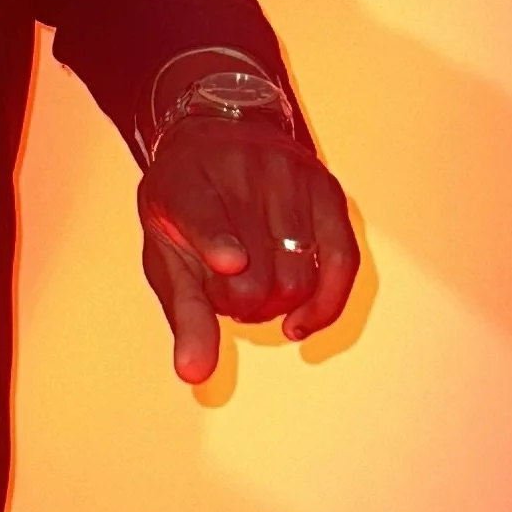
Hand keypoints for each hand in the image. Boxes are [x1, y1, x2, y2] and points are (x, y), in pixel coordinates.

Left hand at [139, 120, 359, 384]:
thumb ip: (186, 313)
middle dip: (241, 306)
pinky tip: (301, 324)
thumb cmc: (187, 209)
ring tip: (255, 288)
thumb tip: (194, 375)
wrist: (219, 136)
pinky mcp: (327, 188)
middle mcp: (240, 171)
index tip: (231, 262)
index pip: (202, 214)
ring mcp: (289, 176)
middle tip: (227, 295)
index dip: (215, 240)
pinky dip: (326, 303)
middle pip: (255, 275)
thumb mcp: (168, 254)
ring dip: (277, 304)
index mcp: (183, 182)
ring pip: (297, 277)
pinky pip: (343, 261)